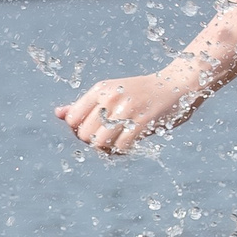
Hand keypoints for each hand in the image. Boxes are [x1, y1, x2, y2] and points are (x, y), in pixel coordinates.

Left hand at [56, 68, 199, 154]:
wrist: (177, 84)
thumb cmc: (141, 92)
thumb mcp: (110, 92)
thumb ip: (84, 104)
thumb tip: (58, 113)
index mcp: (99, 90)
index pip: (71, 120)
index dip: (79, 131)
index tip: (94, 132)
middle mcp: (109, 98)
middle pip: (84, 135)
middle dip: (93, 142)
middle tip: (109, 139)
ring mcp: (125, 110)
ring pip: (99, 143)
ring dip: (107, 149)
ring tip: (118, 143)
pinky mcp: (142, 122)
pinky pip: (121, 147)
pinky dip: (123, 151)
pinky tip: (130, 144)